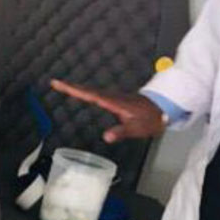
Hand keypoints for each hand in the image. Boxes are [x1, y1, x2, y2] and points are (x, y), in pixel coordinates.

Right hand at [50, 79, 165, 143]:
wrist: (164, 109)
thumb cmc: (150, 119)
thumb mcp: (136, 129)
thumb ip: (121, 132)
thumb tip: (106, 137)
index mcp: (113, 102)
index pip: (89, 95)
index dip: (74, 90)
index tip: (60, 85)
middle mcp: (111, 97)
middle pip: (87, 90)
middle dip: (70, 86)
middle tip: (55, 82)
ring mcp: (113, 97)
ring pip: (91, 91)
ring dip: (77, 88)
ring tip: (63, 87)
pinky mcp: (115, 99)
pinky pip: (96, 94)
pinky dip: (86, 92)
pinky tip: (82, 94)